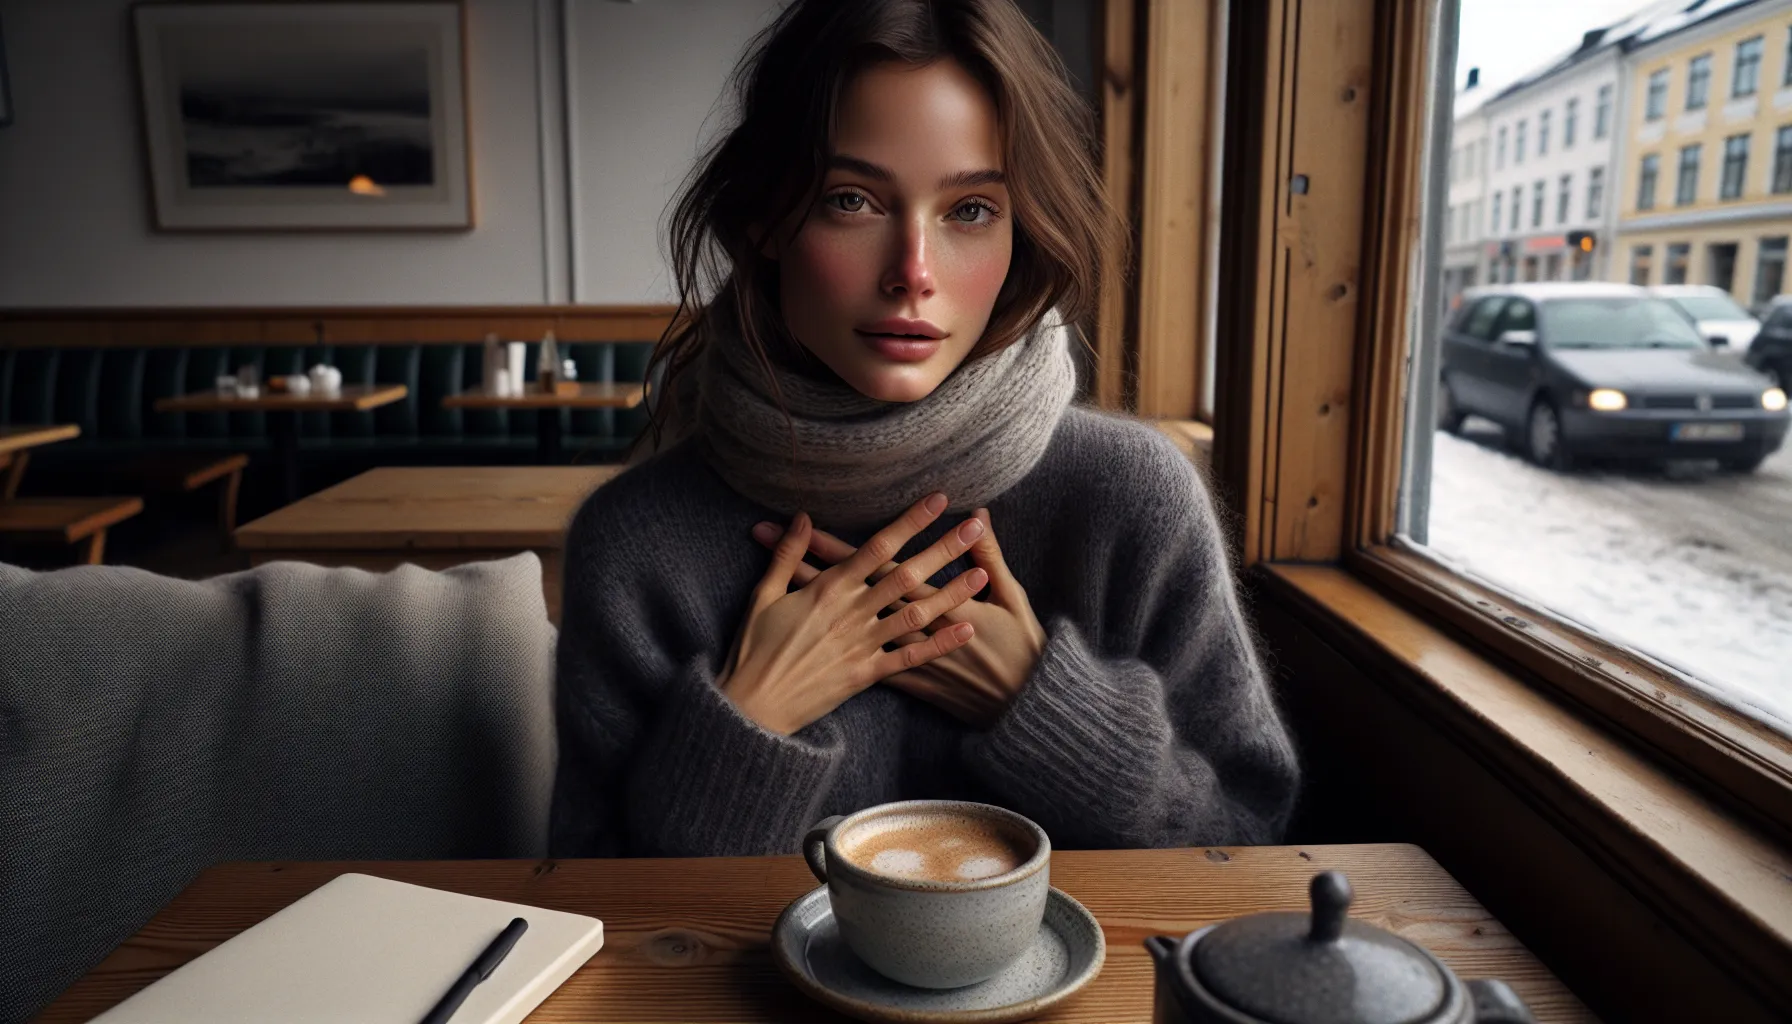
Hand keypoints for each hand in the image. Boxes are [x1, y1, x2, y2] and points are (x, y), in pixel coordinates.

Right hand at [718, 493, 990, 735]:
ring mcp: (861, 644)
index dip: (909, 521)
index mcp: (827, 589)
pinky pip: (910, 658)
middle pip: (906, 574)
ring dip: (951, 592)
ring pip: (915, 614)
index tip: (937, 501)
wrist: (752, 706)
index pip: (877, 547)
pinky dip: (939, 643)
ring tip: (983, 574)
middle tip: (975, 527)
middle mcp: (851, 613)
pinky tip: (966, 629)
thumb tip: (802, 517)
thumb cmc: (753, 648)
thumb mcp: (762, 596)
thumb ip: (786, 555)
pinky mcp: (866, 674)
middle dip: (943, 549)